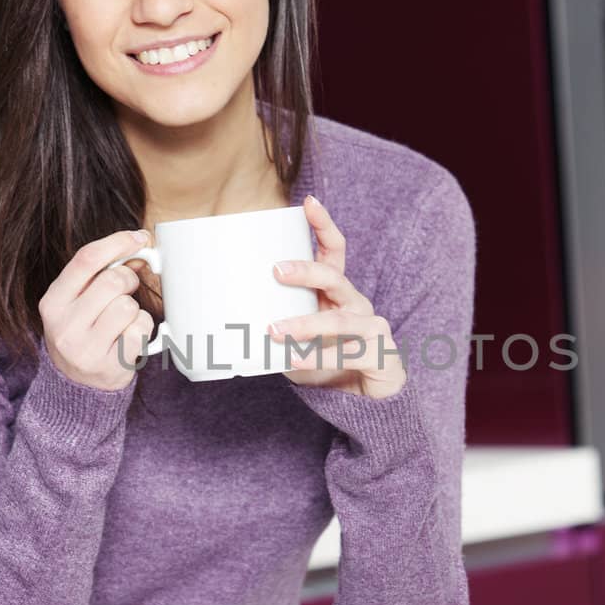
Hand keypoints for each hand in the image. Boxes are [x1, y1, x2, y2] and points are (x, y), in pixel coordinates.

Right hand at [39, 229, 154, 390]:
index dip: (117, 242)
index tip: (138, 238)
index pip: (86, 259)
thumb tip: (138, 247)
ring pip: (128, 306)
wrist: (76, 385)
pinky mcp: (109, 366)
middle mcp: (64, 325)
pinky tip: (129, 337)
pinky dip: (143, 329)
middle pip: (113, 281)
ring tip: (122, 320)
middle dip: (129, 280)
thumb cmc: (83, 332)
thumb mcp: (79, 301)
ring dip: (135, 308)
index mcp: (52, 301)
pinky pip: (141, 330)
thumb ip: (101, 273)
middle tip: (126, 290)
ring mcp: (85, 348)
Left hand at [270, 194, 407, 399]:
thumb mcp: (297, 341)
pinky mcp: (379, 352)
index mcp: (337, 293)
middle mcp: (355, 303)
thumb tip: (225, 322)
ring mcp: (371, 326)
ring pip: (339, 320)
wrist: (366, 401)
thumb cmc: (328, 364)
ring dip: (306, 323)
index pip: (334, 250)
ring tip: (275, 330)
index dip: (324, 225)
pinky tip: (294, 360)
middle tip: (276, 270)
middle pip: (334, 277)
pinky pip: (345, 353)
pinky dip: (317, 356)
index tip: (308, 203)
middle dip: (306, 270)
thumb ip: (275, 329)